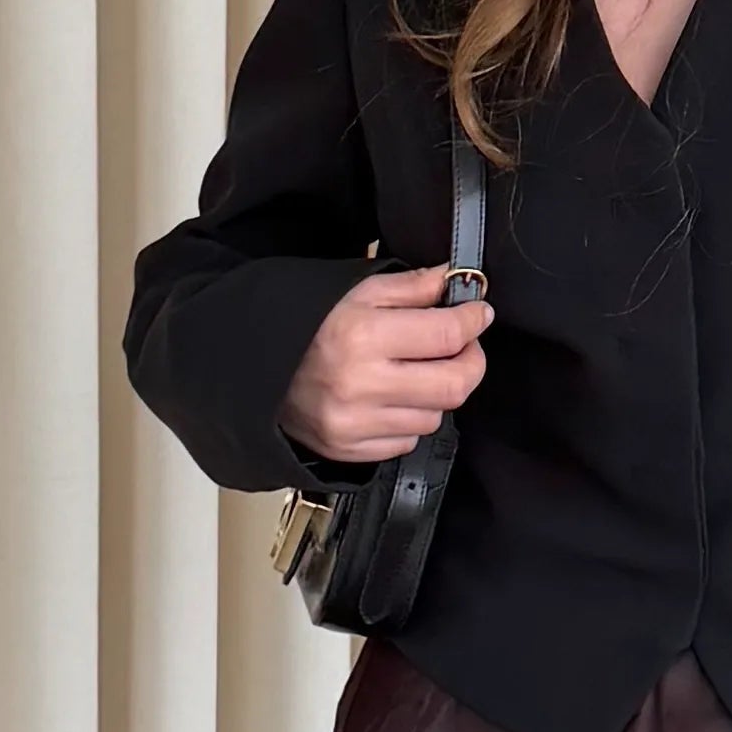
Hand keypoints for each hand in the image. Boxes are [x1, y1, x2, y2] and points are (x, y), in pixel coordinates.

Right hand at [282, 264, 492, 465]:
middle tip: (464, 345)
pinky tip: (391, 398)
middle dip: (470, 362)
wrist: (253, 370)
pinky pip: (407, 441)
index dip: (473, 321)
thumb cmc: (305, 326)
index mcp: (362, 335)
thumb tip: (456, 281)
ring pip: (434, 416)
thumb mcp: (354, 292)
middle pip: (454, 385)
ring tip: (416, 370)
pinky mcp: (350, 450)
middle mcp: (361, 385)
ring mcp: (355, 424)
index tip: (478, 313)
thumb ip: (412, 287)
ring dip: (436, 392)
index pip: (447, 334)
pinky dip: (409, 419)